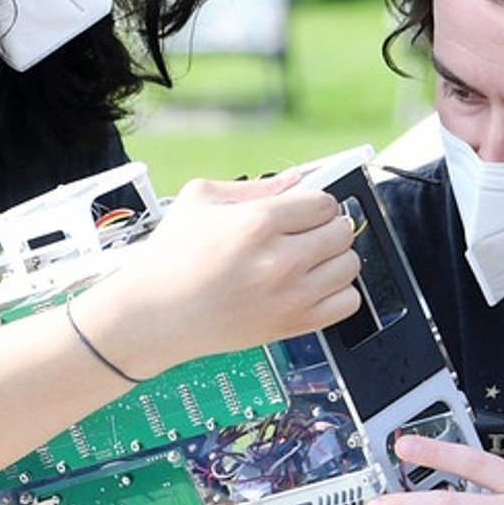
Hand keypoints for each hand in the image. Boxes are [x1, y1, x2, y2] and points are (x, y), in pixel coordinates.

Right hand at [84, 173, 362, 374]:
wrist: (154, 314)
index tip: (306, 209)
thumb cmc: (171, 257)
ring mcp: (290, 295)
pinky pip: (348, 302)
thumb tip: (297, 180)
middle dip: (327, 226)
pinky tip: (315, 285)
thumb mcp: (201, 200)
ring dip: (335, 257)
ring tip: (310, 259)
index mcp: (257, 222)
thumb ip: (255, 185)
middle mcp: (280, 260)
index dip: (316, 202)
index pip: (324, 202)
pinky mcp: (293, 324)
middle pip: (341, 231)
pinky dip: (339, 291)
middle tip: (307, 232)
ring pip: (349, 264)